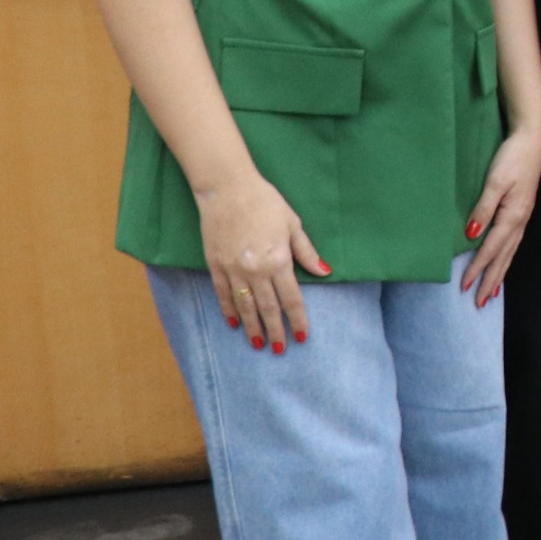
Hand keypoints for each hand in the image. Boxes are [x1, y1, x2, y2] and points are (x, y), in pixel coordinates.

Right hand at [197, 173, 326, 351]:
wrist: (228, 189)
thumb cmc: (266, 203)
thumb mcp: (293, 224)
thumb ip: (307, 252)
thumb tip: (325, 272)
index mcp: (278, 260)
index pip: (291, 298)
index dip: (297, 319)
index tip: (301, 336)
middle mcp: (255, 270)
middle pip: (267, 307)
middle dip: (275, 330)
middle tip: (279, 350)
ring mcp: (233, 269)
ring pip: (244, 305)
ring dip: (251, 326)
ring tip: (258, 343)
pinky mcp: (215, 264)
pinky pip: (223, 293)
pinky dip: (228, 309)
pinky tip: (233, 323)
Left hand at [461, 117, 540, 302]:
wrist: (532, 140)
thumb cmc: (512, 158)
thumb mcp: (495, 181)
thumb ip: (483, 208)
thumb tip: (471, 235)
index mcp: (513, 216)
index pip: (491, 249)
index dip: (477, 268)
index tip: (464, 287)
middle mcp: (519, 221)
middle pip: (503, 257)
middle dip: (491, 280)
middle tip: (480, 303)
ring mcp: (522, 217)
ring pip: (509, 253)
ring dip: (500, 273)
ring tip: (492, 293)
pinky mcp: (521, 211)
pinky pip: (512, 243)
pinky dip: (506, 258)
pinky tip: (502, 262)